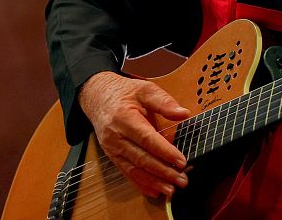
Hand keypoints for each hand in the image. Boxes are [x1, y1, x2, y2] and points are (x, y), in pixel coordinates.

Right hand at [78, 71, 190, 197]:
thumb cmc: (125, 93)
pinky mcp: (112, 156)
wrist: (98, 96)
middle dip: (163, 172)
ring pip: (134, 169)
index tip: (181, 161)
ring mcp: (113, 148)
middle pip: (141, 158)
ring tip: (171, 190)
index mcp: (125, 118)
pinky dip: (140, 184)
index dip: (165, 152)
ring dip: (153, 182)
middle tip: (182, 180)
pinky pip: (127, 173)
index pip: (147, 139)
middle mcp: (116, 136)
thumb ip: (164, 102)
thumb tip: (183, 113)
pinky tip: (154, 191)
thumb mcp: (145, 89)